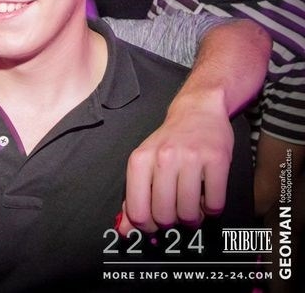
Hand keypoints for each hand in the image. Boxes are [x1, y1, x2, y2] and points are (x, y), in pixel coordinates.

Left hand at [120, 90, 233, 233]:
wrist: (197, 110)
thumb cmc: (167, 143)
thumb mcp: (144, 164)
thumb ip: (134, 198)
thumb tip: (125, 231)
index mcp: (139, 161)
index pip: (137, 212)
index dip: (147, 226)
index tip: (155, 223)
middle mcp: (163, 158)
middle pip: (164, 216)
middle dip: (172, 222)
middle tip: (176, 212)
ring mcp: (191, 158)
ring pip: (189, 213)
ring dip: (193, 218)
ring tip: (193, 205)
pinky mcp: (217, 159)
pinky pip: (215, 204)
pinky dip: (212, 209)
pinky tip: (207, 196)